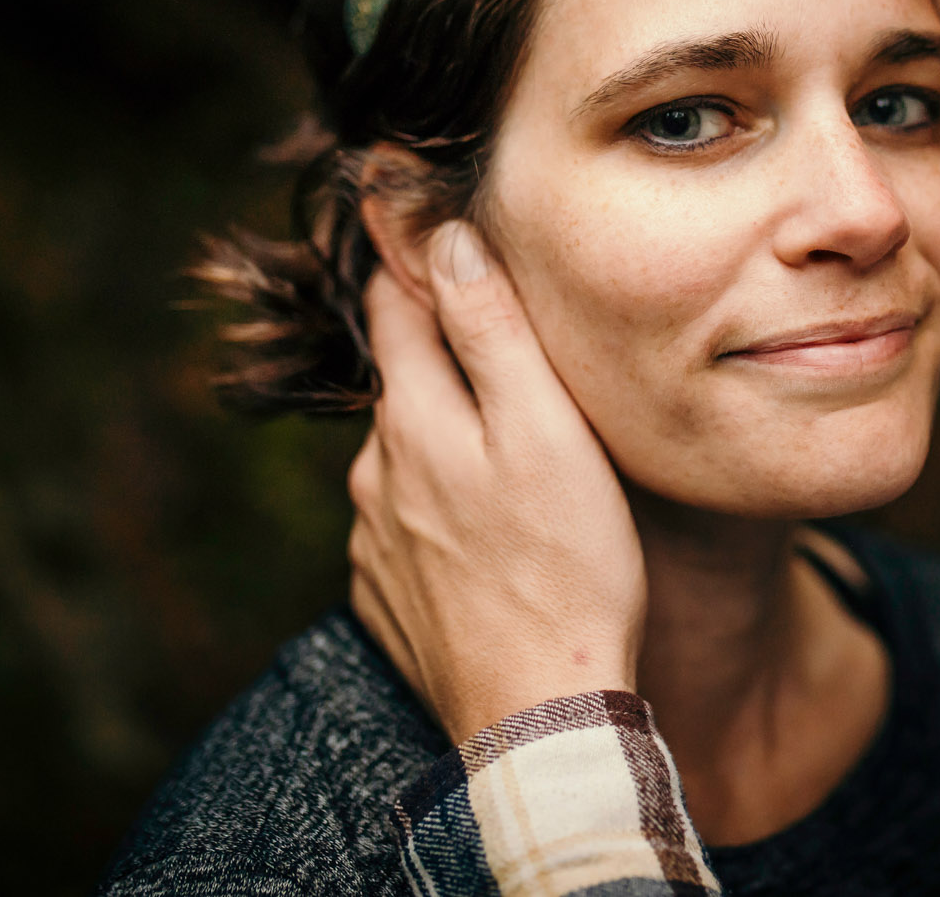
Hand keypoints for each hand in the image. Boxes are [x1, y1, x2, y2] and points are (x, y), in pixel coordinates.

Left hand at [346, 221, 646, 741]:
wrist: (538, 714)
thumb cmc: (566, 567)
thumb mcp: (547, 430)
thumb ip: (493, 332)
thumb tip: (448, 240)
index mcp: (413, 417)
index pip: (392, 303)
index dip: (415, 260)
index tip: (430, 225)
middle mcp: (375, 471)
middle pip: (403, 380)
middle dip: (444, 354)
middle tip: (510, 349)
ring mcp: (373, 538)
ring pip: (407, 454)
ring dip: (447, 438)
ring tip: (517, 453)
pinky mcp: (386, 592)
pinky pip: (409, 522)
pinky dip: (443, 508)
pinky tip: (495, 533)